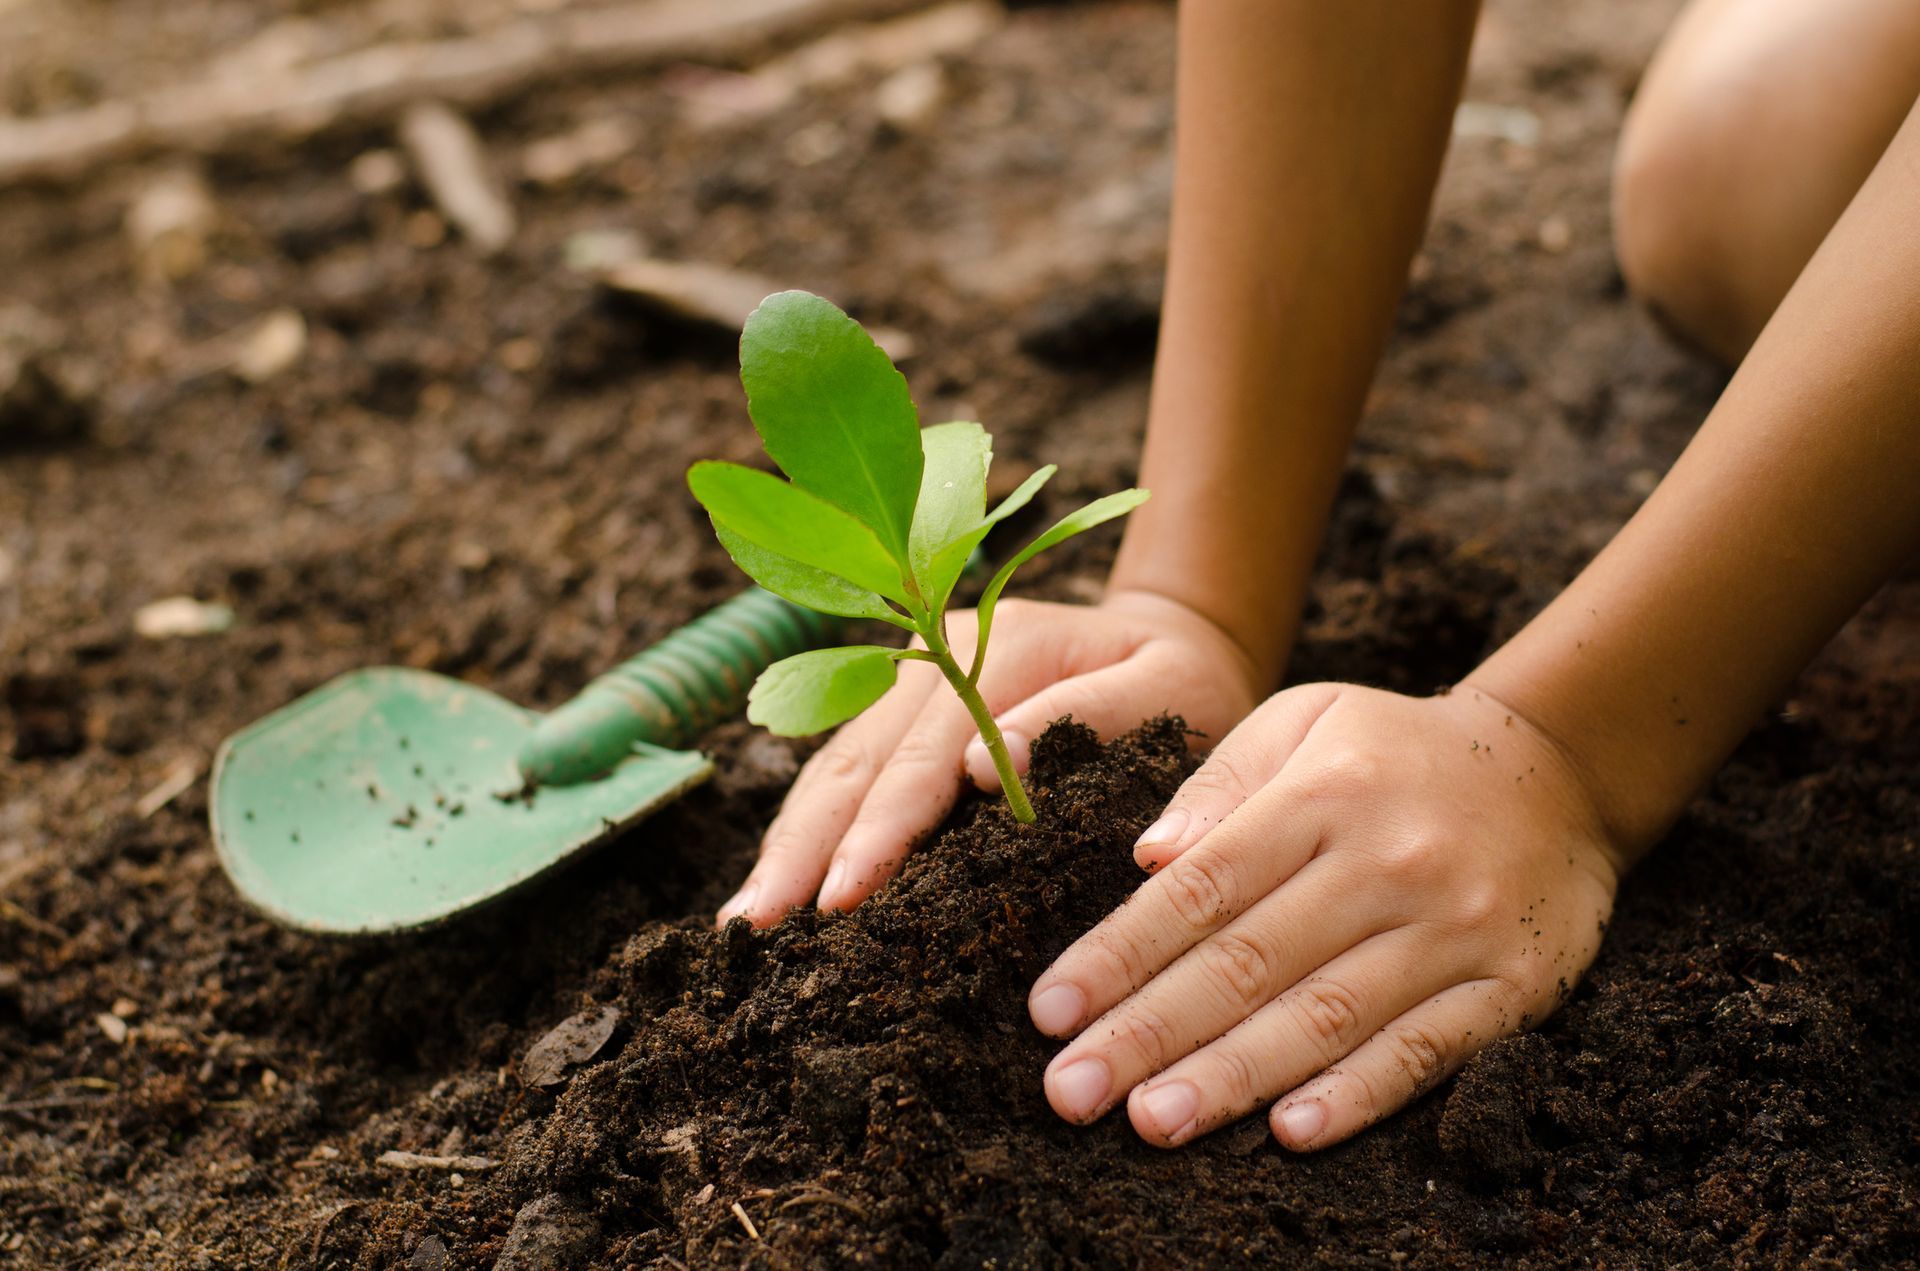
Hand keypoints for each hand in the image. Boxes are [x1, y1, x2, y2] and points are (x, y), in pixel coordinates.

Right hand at [716, 589, 1263, 925]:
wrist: (1178, 635)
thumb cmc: (1186, 681)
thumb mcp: (1168, 689)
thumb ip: (1088, 716)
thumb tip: (985, 767)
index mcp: (1000, 646)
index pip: (923, 754)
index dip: (880, 828)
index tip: (843, 896)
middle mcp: (935, 654)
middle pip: (855, 760)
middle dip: (803, 848)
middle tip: (757, 928)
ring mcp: (910, 677)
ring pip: (833, 766)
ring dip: (788, 843)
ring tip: (746, 921)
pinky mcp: (903, 708)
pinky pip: (844, 770)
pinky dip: (808, 828)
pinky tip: (778, 882)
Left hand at [1027, 681, 1625, 1150]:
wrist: (1560, 769)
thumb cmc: (1396, 751)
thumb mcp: (1306, 718)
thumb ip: (1221, 781)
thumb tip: (1146, 857)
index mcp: (1322, 796)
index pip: (1201, 888)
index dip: (1119, 954)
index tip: (1049, 1009)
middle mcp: (1385, 864)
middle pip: (1249, 962)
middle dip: (1149, 1032)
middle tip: (1070, 1092)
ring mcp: (1453, 930)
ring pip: (1326, 1016)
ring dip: (1233, 1076)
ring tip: (1151, 1120)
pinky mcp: (1511, 986)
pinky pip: (1426, 1050)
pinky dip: (1360, 1096)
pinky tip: (1292, 1132)